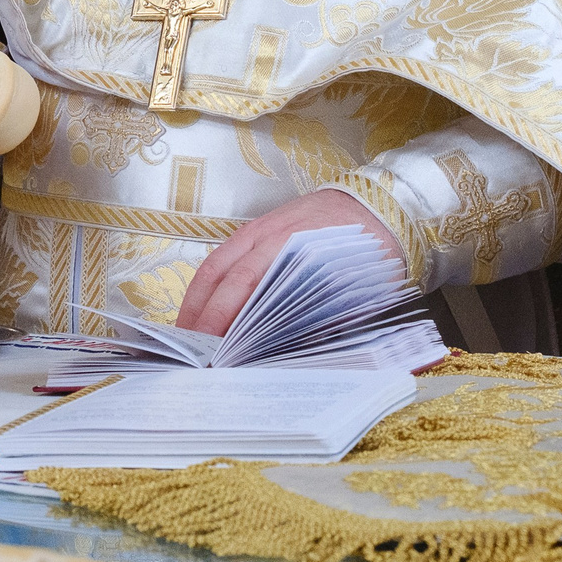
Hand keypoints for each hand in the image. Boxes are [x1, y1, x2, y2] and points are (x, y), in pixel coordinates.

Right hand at [175, 188, 402, 334]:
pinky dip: (207, 287)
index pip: (244, 285)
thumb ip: (330, 319)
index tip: (213, 352)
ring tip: (187, 338)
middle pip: (218, 275)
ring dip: (196, 301)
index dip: (222, 318)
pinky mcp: (255, 231)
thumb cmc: (367, 250)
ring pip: (213, 266)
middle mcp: (267, 236)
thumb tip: (297, 359)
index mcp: (292, 248)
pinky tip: (203, 310)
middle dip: (198, 316)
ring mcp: (256, 230)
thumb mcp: (359, 287)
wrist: (374, 203)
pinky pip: (221, 259)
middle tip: (188, 355)